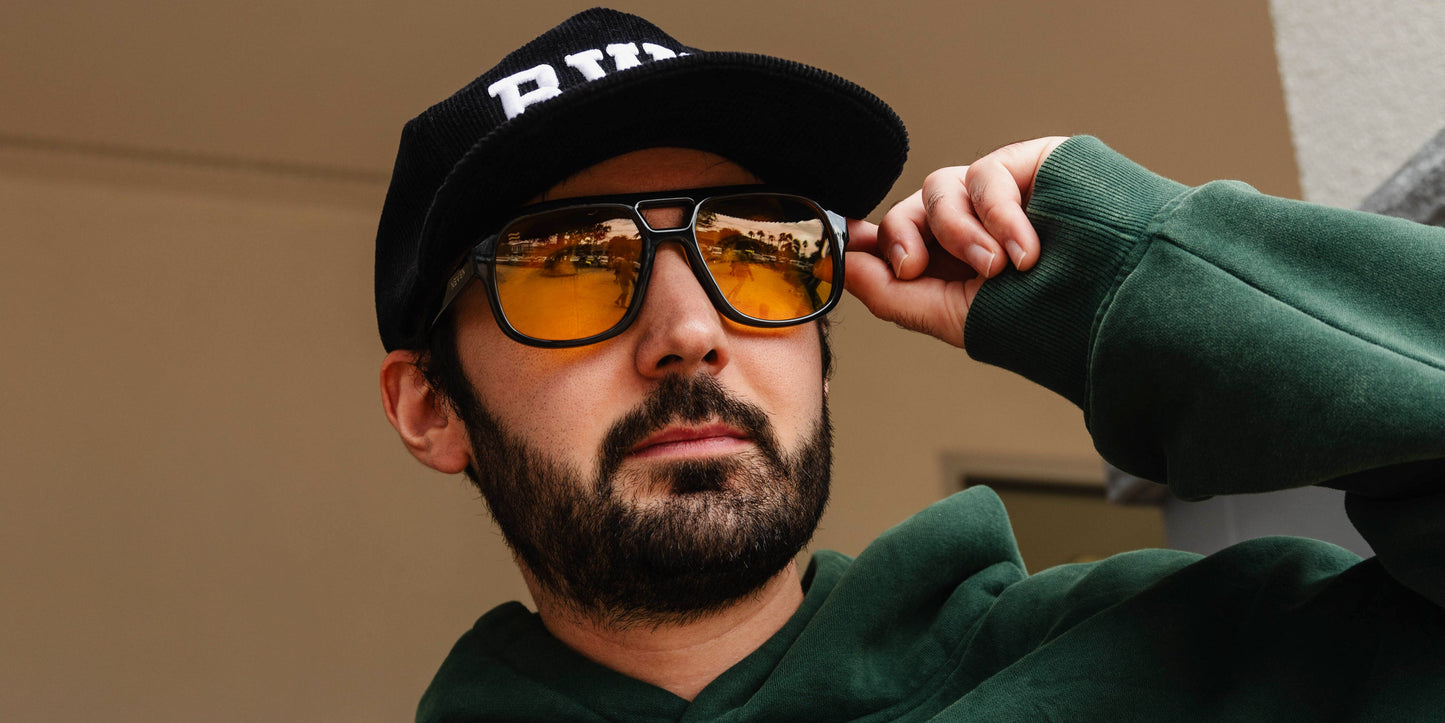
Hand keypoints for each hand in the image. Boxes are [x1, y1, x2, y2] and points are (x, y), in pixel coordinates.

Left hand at [845, 137, 1067, 347]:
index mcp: (950, 261)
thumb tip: (842, 264)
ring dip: (961, 233)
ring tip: (1001, 269)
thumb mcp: (955, 318)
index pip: (894, 235)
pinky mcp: (1031, 164)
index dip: (869, 238)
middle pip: (909, 208)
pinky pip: (987, 174)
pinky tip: (1025, 250)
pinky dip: (999, 215)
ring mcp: (1001, 191)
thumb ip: (892, 294)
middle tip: (921, 270)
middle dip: (907, 238)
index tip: (853, 247)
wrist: (1120, 310)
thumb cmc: (1046, 320)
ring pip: (940, 187)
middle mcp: (972, 223)